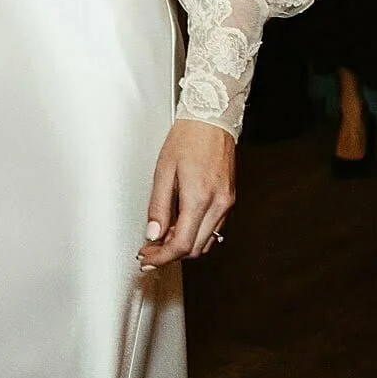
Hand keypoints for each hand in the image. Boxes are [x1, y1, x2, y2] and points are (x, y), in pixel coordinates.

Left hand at [139, 119, 234, 267]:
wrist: (211, 119)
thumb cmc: (187, 138)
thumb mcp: (163, 171)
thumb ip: (158, 206)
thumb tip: (153, 234)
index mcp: (199, 198)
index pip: (180, 244)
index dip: (161, 257)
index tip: (147, 258)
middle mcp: (218, 204)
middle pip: (194, 248)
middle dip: (170, 254)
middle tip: (150, 251)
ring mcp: (227, 203)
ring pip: (206, 242)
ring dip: (184, 246)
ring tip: (162, 239)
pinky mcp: (229, 200)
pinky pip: (214, 229)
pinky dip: (196, 234)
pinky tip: (181, 227)